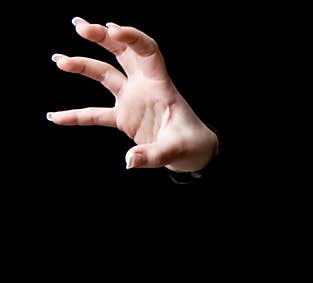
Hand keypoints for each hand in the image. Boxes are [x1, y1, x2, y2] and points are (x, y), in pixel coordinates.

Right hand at [47, 17, 218, 172]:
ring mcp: (131, 99)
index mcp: (161, 85)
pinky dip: (76, 116)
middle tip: (79, 26)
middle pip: (121, 52)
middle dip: (101, 37)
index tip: (111, 30)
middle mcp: (143, 86)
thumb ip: (153, 155)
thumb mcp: (176, 150)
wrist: (193, 154)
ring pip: (104, 74)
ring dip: (82, 64)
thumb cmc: (191, 145)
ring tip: (58, 60)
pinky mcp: (123, 117)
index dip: (131, 37)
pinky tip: (54, 117)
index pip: (147, 51)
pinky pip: (95, 113)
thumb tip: (129, 160)